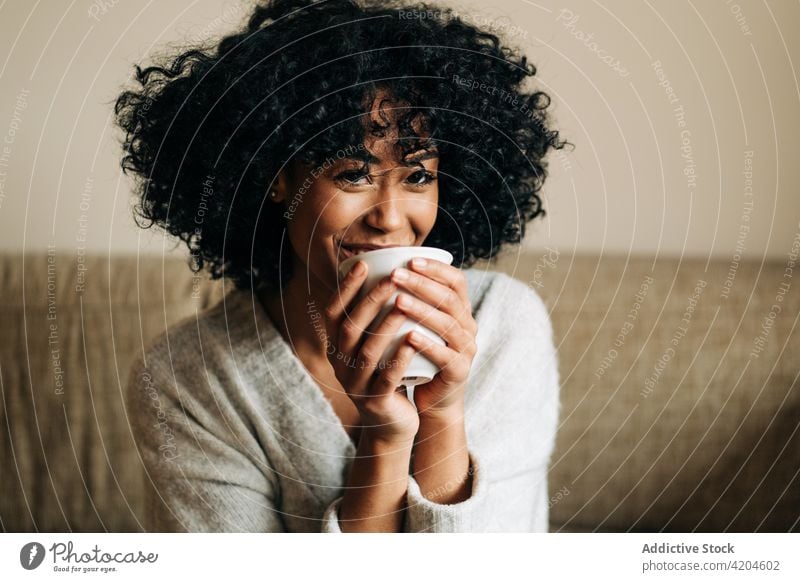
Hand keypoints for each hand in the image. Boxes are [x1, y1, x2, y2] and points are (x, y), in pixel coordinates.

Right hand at [323, 260, 420, 443]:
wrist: (392, 422)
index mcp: (337, 347)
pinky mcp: (375, 402)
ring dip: (385, 326)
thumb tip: (382, 270)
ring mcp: (356, 385)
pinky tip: (412, 341)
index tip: (363, 264)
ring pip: (368, 352)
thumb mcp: (373, 344)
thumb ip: (372, 317)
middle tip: (392, 278)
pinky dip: (399, 359)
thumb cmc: (387, 372)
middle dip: (370, 301)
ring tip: (404, 304)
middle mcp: (341, 364)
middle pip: (350, 328)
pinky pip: (386, 378)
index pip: (334, 313)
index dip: (346, 289)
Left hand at [389, 258, 477, 418]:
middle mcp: (468, 326)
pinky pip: (445, 355)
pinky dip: (427, 345)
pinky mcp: (459, 371)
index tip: (410, 259)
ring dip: (421, 310)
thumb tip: (382, 265)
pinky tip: (408, 336)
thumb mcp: (419, 323)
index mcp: (460, 310)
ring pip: (447, 324)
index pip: (456, 280)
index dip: (436, 269)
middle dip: (421, 284)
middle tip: (395, 275)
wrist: (433, 397)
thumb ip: (411, 298)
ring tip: (397, 301)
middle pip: (449, 299)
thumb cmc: (419, 353)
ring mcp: (466, 349)